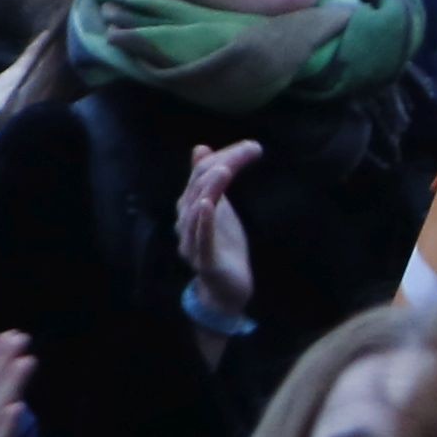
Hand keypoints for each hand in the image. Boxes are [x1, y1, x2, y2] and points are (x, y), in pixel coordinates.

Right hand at [172, 144, 261, 324]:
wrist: (226, 289)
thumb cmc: (222, 246)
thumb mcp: (220, 209)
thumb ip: (209, 182)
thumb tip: (200, 148)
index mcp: (189, 207)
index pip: (200, 175)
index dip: (223, 157)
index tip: (251, 147)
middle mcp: (185, 222)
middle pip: (198, 188)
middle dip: (222, 166)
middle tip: (247, 151)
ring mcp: (192, 242)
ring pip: (195, 211)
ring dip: (208, 189)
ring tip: (224, 170)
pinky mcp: (205, 261)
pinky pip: (201, 240)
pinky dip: (203, 222)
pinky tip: (208, 204)